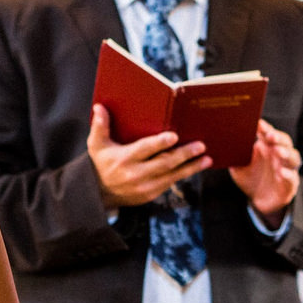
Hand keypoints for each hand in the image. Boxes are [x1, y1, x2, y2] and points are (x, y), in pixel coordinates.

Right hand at [87, 104, 211, 208]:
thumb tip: (99, 106)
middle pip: (164, 163)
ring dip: (191, 167)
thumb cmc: (100, 163)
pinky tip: (196, 166)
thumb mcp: (96, 145)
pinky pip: (170, 183)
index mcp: (124, 159)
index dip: (159, 143)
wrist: (98, 194)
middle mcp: (135, 175)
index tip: (174, 136)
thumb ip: (100, 126)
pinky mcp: (150, 195)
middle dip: (184, 155)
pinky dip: (184, 174)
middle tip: (201, 145)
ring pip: (172, 176)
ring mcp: (144, 187)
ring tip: (207, 159)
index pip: (144, 150)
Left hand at [228, 119, 299, 226]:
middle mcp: (279, 154)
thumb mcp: (238, 167)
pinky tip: (281, 173)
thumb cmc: (249, 177)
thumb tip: (221, 145)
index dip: (264, 128)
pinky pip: (292, 178)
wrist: (259, 200)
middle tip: (270, 135)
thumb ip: (233, 156)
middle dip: (277, 137)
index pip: (267, 133)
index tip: (258, 123)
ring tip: (278, 151)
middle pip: (284, 141)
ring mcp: (287, 168)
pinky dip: (287, 175)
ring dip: (286, 153)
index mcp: (267, 146)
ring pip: (293, 157)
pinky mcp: (290, 183)